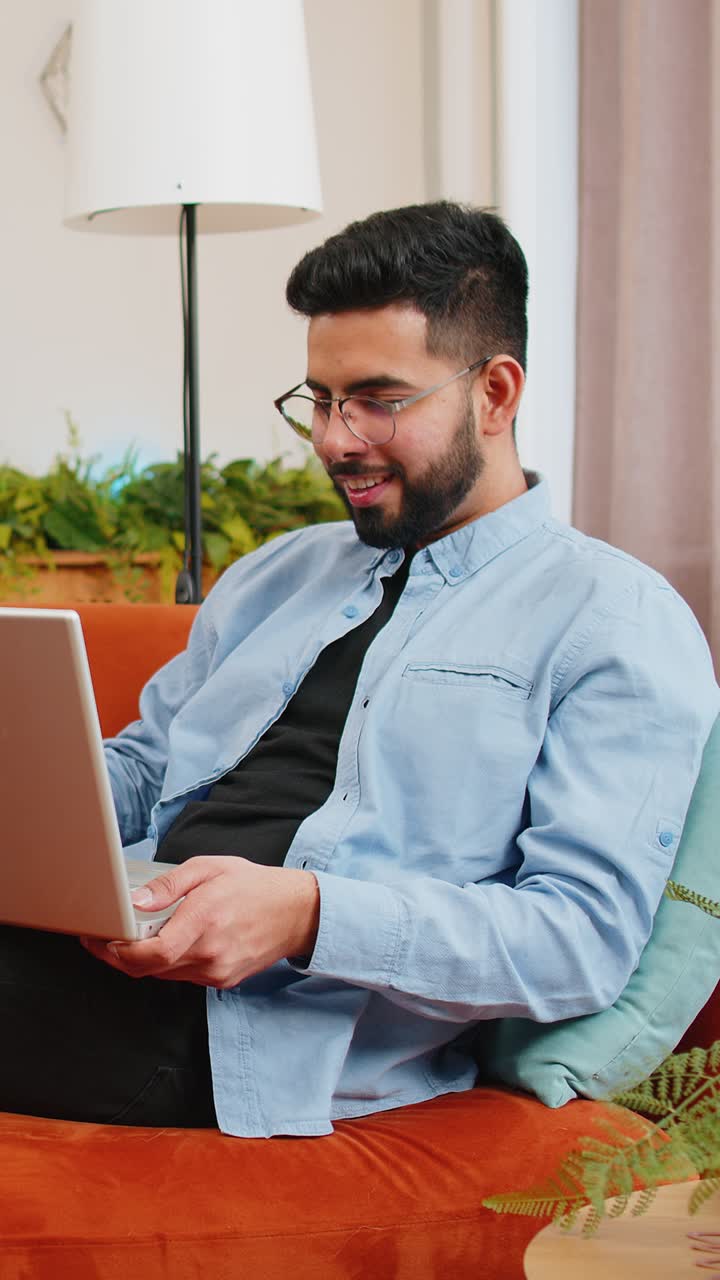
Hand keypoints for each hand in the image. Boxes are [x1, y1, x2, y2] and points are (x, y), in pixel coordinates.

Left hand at [80, 856, 319, 987]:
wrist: (296, 913)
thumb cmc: (254, 886)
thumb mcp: (209, 868)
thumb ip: (169, 885)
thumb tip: (137, 901)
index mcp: (205, 920)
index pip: (152, 953)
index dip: (117, 952)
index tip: (99, 939)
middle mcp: (210, 953)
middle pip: (150, 968)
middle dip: (119, 956)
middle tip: (103, 938)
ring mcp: (217, 972)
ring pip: (163, 975)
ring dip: (143, 960)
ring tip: (134, 938)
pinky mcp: (222, 981)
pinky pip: (183, 976)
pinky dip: (167, 963)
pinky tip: (167, 943)